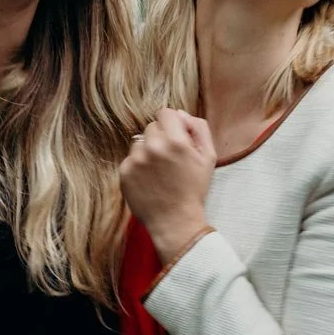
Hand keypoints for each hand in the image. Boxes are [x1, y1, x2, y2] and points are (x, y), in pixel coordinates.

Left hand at [119, 108, 214, 258]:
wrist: (175, 221)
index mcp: (176, 141)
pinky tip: (149, 180)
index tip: (176, 138)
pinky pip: (130, 159)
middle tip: (169, 159)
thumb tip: (180, 115)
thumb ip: (199, 128)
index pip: (165, 113)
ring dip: (147, 152)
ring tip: (158, 172)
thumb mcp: (208, 157)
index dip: (172, 124)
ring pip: (139, 143)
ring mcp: (136, 160)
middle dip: (160, 138)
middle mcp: (153, 147)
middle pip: (151, 127)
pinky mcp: (125, 172)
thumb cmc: (194, 189)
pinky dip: (138, 166)